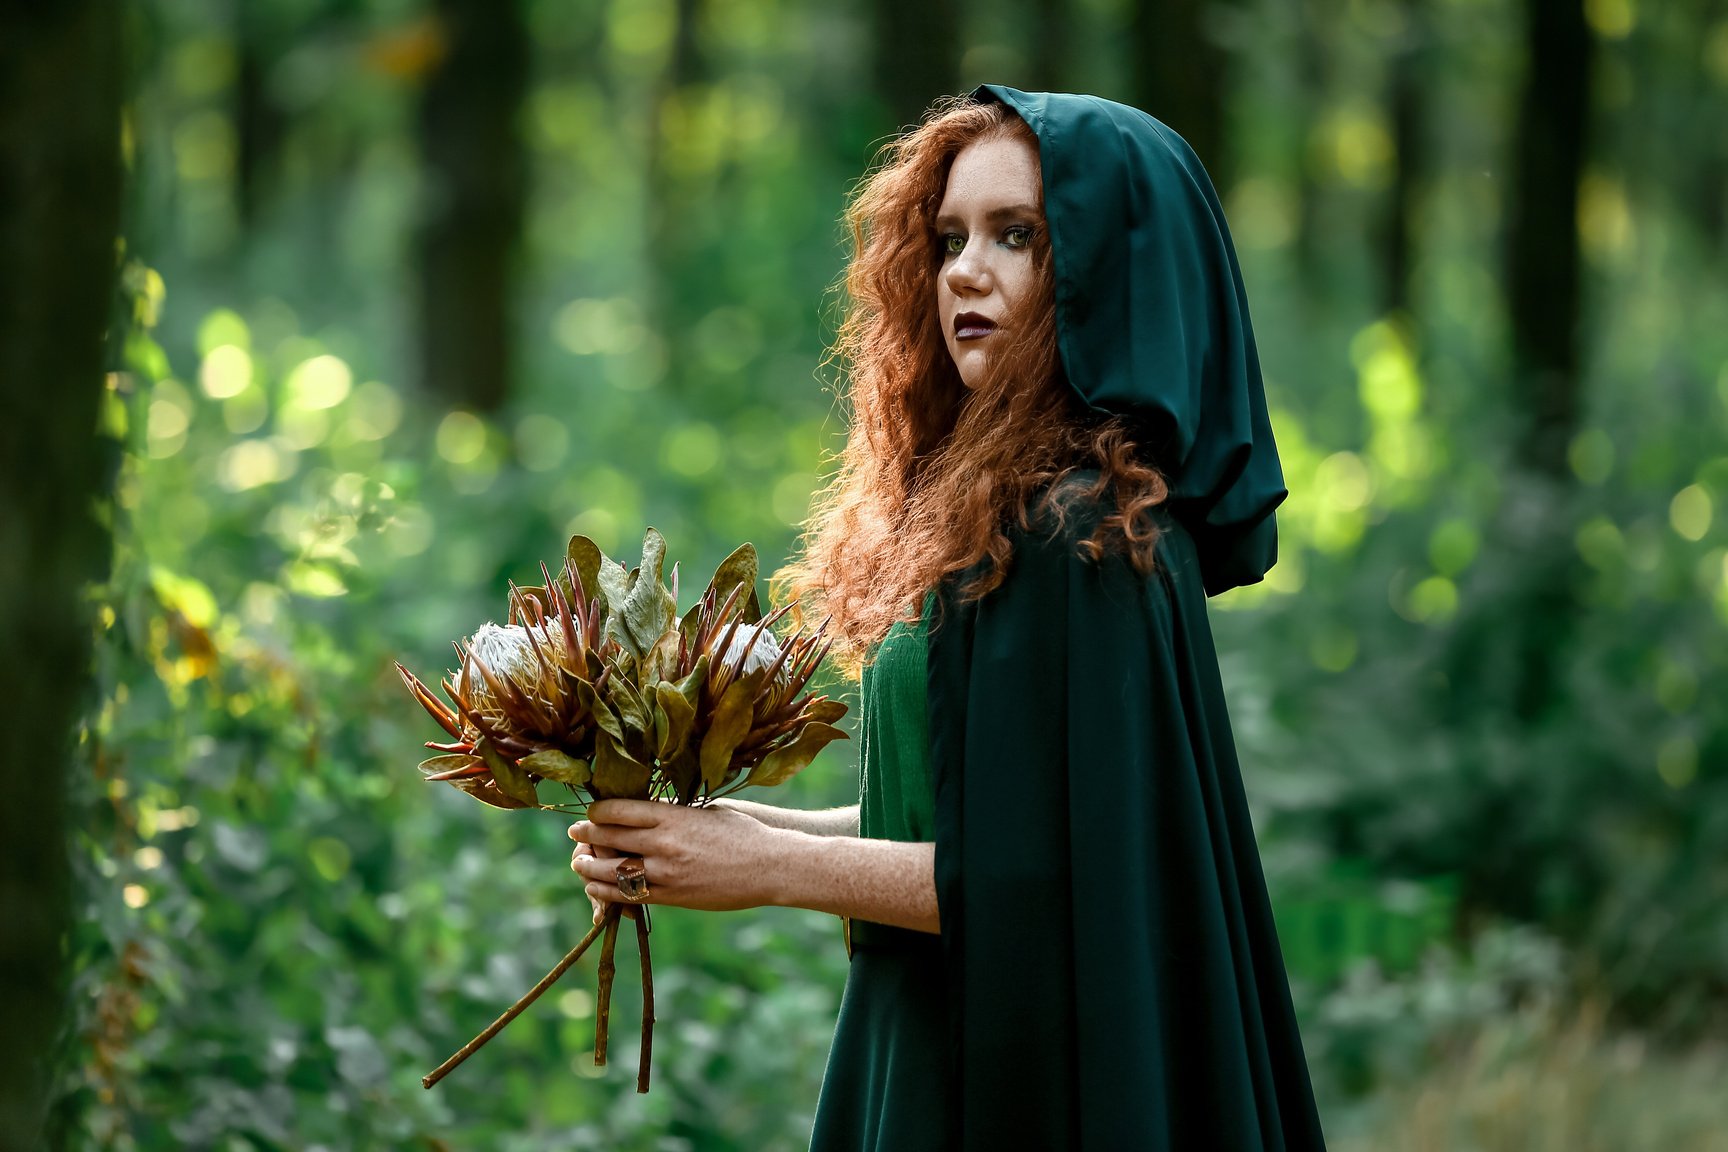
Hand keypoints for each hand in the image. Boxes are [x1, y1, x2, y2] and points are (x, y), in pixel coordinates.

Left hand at [568, 799, 786, 919]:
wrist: (771, 867)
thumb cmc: (742, 833)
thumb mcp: (705, 812)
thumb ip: (672, 813)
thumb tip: (643, 812)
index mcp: (672, 816)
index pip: (617, 810)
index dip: (596, 812)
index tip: (590, 812)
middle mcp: (663, 843)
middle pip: (608, 838)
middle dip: (586, 835)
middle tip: (575, 833)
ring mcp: (666, 872)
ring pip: (611, 871)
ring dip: (589, 867)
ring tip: (580, 863)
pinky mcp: (673, 896)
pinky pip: (629, 895)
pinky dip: (608, 892)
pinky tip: (598, 888)